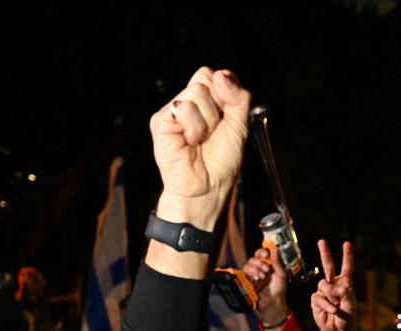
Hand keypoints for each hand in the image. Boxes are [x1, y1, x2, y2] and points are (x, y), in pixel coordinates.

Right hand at [151, 67, 249, 231]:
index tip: (227, 114)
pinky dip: (194, 128)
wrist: (207, 187)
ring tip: (200, 140)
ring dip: (206, 121)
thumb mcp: (239, 126)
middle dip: (217, 107)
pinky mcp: (161, 121)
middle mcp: (188, 102)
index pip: (214, 75)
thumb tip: (220, 74)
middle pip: (205, 78)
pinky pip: (183, 108)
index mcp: (207, 101)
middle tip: (212, 131)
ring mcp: (174, 111)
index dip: (226, 90)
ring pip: (196, 93)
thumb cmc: (222, 161)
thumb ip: (238, 98)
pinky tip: (189, 142)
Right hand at [245, 246, 287, 327]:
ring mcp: (252, 275)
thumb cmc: (278, 289)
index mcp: (267, 264)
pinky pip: (244, 273)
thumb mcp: (281, 274)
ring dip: (255, 269)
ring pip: (247, 265)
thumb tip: (276, 248)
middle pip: (253, 258)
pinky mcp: (247, 281)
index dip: (262, 251)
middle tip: (267, 269)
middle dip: (259, 262)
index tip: (266, 253)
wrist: (273, 302)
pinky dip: (251, 274)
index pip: (261, 253)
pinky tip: (257, 279)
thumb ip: (278, 262)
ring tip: (263, 277)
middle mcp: (259, 268)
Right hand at [313, 240, 353, 330]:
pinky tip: (332, 310)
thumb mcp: (350, 303)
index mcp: (345, 284)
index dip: (347, 256)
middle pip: (328, 266)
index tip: (347, 244)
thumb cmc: (347, 318)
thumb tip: (327, 286)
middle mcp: (334, 285)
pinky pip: (319, 297)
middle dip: (325, 253)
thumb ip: (342, 291)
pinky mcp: (316, 300)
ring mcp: (324, 292)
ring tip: (337, 306)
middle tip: (321, 241)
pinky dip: (326, 304)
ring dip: (331, 296)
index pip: (347, 267)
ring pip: (323, 284)